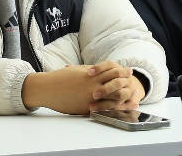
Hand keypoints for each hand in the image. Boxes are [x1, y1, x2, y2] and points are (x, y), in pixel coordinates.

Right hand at [21, 62, 140, 113]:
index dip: (122, 71)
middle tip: (134, 86)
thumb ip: (92, 71)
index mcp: (92, 74)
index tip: (129, 72)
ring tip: (132, 99)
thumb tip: (103, 71)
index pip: (113, 71)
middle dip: (127, 84)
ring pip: (113, 98)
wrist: (47, 89)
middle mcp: (93, 85)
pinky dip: (114, 109)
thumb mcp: (78, 70)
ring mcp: (90, 98)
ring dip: (125, 99)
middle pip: (117, 84)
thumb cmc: (61, 78)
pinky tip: (121, 110)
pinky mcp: (85, 108)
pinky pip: (104, 109)